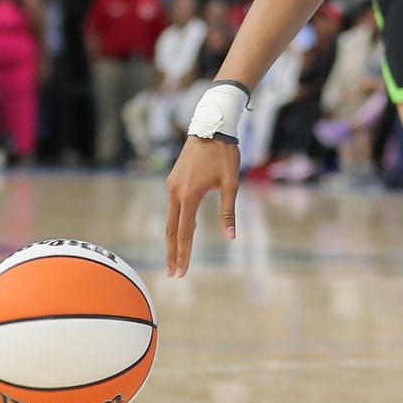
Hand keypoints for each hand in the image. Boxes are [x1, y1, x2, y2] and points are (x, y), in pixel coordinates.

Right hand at [165, 136, 239, 276]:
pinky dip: (175, 222)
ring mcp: (171, 186)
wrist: (210, 128)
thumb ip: (228, 212)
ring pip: (170, 219)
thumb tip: (232, 237)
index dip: (183, 254)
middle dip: (173, 253)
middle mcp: (175, 193)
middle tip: (173, 274)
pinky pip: (173, 207)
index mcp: (189, 196)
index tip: (181, 272)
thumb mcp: (231, 184)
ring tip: (175, 258)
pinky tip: (182, 231)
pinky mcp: (173, 181)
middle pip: (171, 230)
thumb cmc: (224, 155)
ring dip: (172, 239)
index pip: (184, 233)